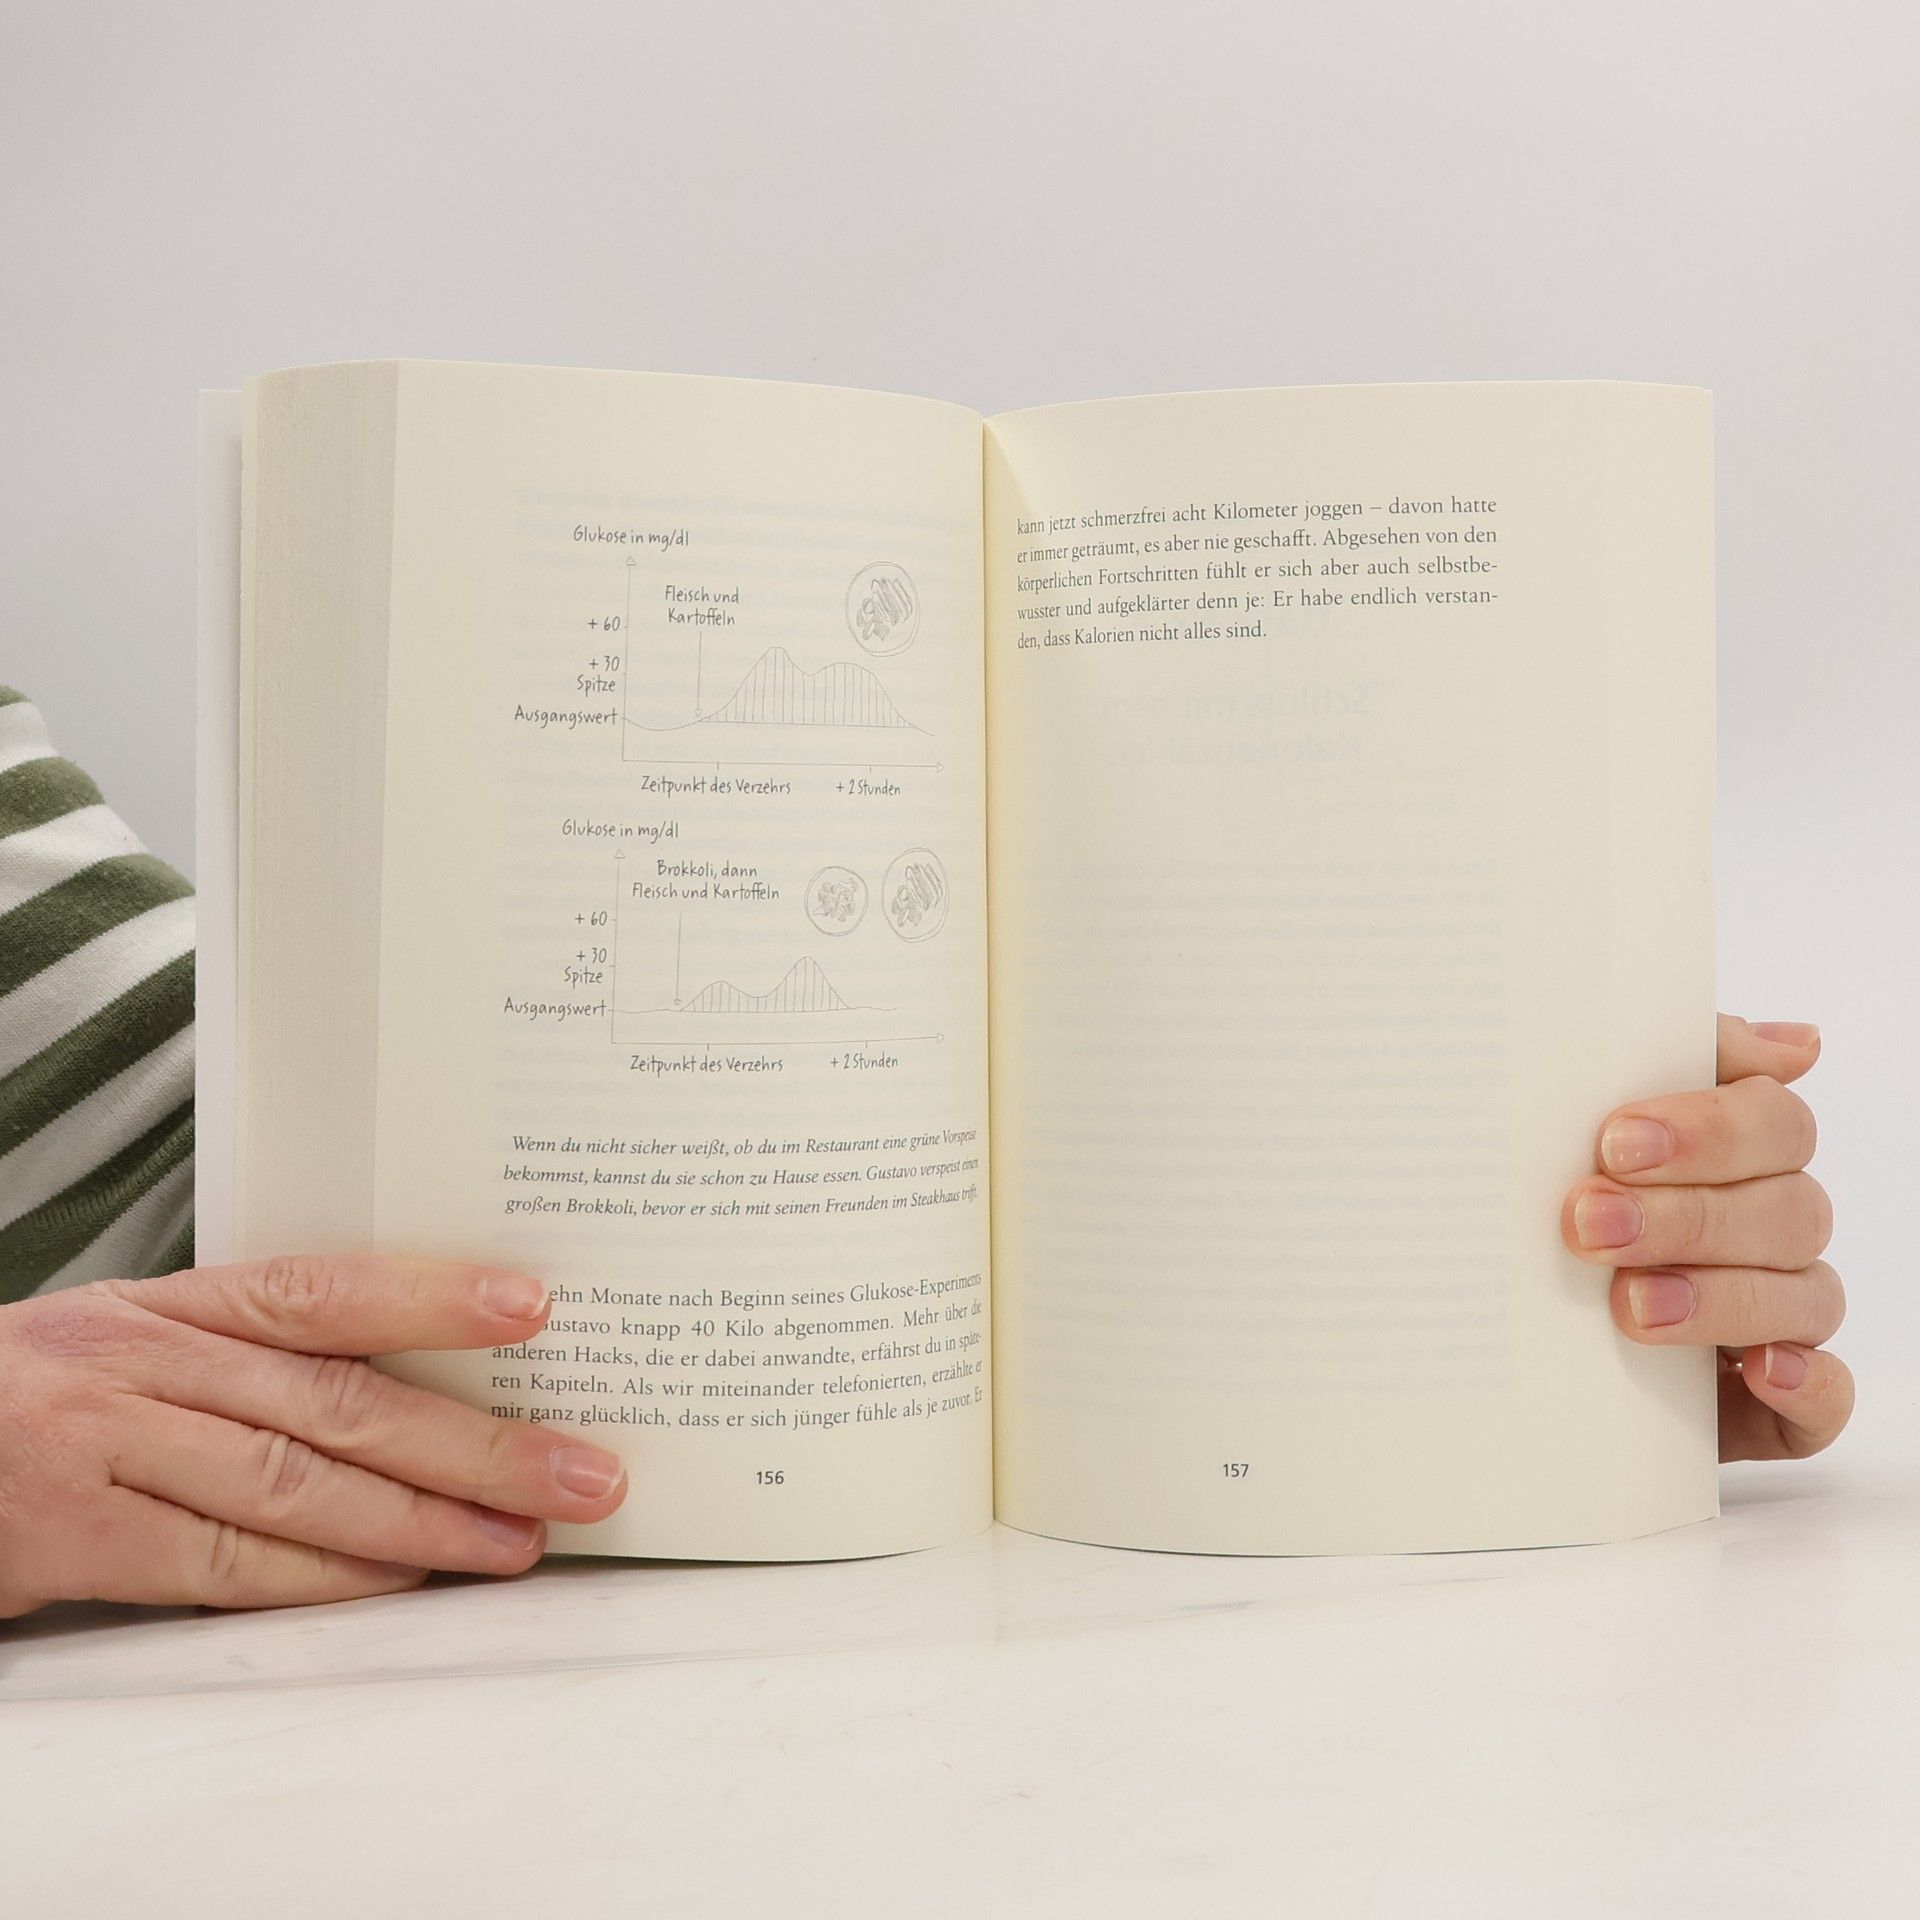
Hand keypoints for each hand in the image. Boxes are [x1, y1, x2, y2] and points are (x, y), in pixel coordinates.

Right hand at [0, 1256, 628, 1617]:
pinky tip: (404, 1583)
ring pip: (297, 1486)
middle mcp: (149, 1367)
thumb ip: (252, 1355)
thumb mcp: (135, 1340)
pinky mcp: (80, 1541)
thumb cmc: (40, 1396)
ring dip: (424, 1522)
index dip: (432, 1295)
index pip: (323, 1289)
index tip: (533, 1305)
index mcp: (171, 1306)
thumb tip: (412, 1386)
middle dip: (475, 1443)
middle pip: (340, 1402)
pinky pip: (227, 1564)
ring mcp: (110, 1451)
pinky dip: (327, 1579)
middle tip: (579, 1471)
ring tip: (519, 1541)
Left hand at [1561, 1015, 1850, 1459]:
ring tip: (1631, 1305)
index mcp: (1740, 1158)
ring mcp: (1783, 1318)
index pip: (1772, 1121)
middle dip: (1686, 1215)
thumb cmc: (1558, 1216)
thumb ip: (1664, 1065)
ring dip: (1719, 1296)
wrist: (1521, 1351)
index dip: (1707, 1130)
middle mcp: (1772, 1230)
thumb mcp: (1578, 1137)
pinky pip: (1828, 1396)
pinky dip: (1804, 1382)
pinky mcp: (1782, 1406)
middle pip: (1785, 1207)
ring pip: (1805, 1295)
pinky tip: (1758, 1369)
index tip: (1615, 1142)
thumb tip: (1797, 1043)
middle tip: (1590, 1223)